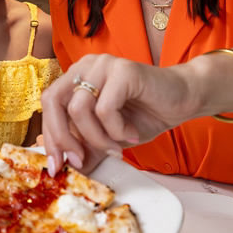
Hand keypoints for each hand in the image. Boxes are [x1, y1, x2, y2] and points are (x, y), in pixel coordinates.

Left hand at [41, 56, 198, 173]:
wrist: (184, 100)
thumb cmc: (144, 115)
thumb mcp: (107, 138)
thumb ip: (84, 147)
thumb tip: (59, 168)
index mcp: (77, 77)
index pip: (48, 104)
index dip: (49, 137)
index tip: (56, 166)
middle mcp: (86, 66)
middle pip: (54, 102)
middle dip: (63, 138)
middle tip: (79, 161)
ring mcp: (104, 65)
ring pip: (79, 109)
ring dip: (97, 138)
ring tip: (116, 147)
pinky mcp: (123, 70)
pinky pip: (105, 109)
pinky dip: (116, 130)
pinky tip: (131, 132)